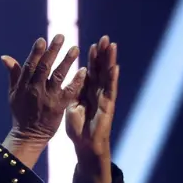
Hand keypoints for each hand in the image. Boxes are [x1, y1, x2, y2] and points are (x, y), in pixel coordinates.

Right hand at [2, 34, 86, 144]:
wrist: (28, 136)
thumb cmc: (21, 113)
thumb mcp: (13, 94)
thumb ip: (13, 74)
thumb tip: (5, 57)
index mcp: (23, 86)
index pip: (29, 66)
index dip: (36, 53)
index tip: (42, 40)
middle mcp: (35, 91)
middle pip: (44, 68)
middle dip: (52, 51)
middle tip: (60, 36)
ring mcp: (47, 99)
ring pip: (58, 76)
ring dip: (67, 61)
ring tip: (75, 48)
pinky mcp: (58, 107)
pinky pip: (69, 92)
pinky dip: (76, 81)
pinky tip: (84, 70)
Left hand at [66, 35, 119, 162]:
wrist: (84, 144)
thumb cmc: (78, 127)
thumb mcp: (71, 105)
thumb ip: (71, 91)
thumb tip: (68, 79)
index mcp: (87, 91)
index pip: (91, 71)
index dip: (92, 59)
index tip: (92, 45)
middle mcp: (97, 92)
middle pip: (101, 70)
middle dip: (103, 55)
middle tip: (105, 38)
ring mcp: (104, 98)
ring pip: (107, 76)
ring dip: (110, 61)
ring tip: (112, 46)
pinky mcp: (108, 106)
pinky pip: (110, 90)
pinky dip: (112, 79)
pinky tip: (115, 68)